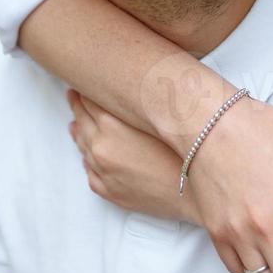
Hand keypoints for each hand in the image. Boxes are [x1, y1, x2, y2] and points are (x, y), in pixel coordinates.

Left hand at [67, 89, 195, 223]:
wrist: (197, 191)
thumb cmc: (186, 149)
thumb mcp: (159, 115)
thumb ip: (135, 100)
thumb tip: (124, 89)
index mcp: (110, 124)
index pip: (87, 99)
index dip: (86, 88)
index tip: (84, 82)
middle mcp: (100, 146)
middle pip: (81, 119)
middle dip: (78, 106)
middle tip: (75, 95)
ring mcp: (102, 171)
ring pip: (81, 144)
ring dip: (80, 131)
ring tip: (77, 122)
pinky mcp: (108, 191)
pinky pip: (89, 170)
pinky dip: (89, 159)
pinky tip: (91, 154)